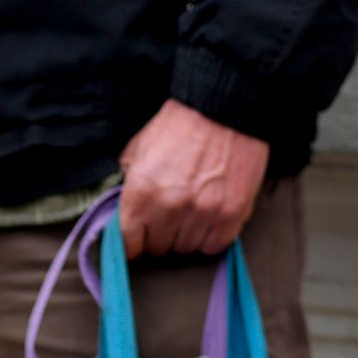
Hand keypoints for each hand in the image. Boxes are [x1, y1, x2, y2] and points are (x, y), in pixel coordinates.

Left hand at [117, 100, 267, 255]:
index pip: (129, 244)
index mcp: (141, 192)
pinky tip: (210, 217)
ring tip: (192, 210)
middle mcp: (169, 208)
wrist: (223, 107)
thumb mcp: (139, 147)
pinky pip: (215, 246)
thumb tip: (126, 210)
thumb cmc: (179, 125)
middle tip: (169, 215)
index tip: (140, 236)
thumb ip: (130, 182)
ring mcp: (202, 213)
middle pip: (159, 248)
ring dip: (187, 234)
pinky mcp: (231, 214)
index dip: (134, 241)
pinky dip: (211, 236)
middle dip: (161, 234)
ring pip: (187, 249)